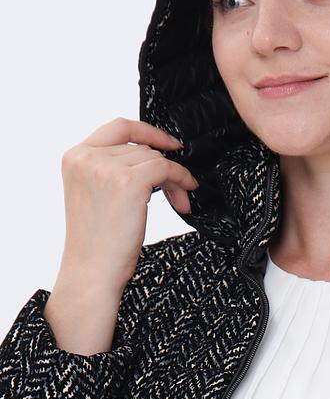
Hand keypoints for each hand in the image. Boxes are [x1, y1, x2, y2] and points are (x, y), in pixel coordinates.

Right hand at [58, 116, 197, 293]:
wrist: (92, 270)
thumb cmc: (97, 242)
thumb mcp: (96, 194)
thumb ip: (112, 169)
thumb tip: (154, 156)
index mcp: (75, 157)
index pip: (117, 128)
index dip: (147, 132)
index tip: (169, 144)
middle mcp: (86, 157)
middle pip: (141, 147)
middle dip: (164, 168)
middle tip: (179, 190)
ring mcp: (106, 167)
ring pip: (155, 158)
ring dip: (173, 179)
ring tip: (179, 201)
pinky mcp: (128, 181)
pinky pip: (166, 168)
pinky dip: (180, 178)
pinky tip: (185, 194)